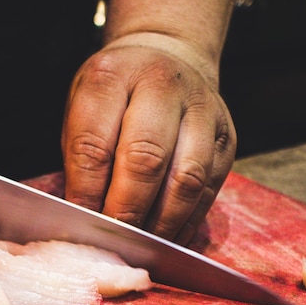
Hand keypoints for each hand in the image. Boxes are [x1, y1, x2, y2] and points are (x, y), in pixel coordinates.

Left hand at [61, 34, 236, 244]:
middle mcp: (162, 86)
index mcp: (112, 76)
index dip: (85, 192)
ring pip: (186, 180)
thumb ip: (82, 155)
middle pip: (145, 160)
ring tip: (140, 249)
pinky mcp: (226, 138)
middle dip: (126, 212)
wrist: (168, 55)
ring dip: (160, 224)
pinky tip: (166, 239)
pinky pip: (208, 191)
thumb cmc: (115, 92)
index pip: (94, 144)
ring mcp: (202, 111)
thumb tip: (83, 217)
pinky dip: (185, 222)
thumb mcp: (82, 105)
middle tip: (111, 243)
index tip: (78, 225)